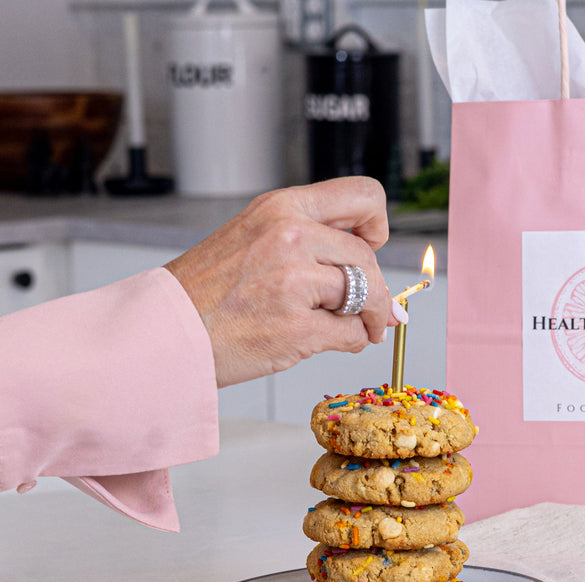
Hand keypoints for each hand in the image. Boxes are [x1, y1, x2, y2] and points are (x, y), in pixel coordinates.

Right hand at [164, 176, 407, 387]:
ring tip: (349, 327)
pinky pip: (352, 334)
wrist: (166, 330)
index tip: (370, 246)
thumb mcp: (254, 237)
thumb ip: (312, 242)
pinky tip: (327, 341)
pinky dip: (351, 342)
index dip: (376, 224)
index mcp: (282, 207)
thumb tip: (377, 269)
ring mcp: (293, 282)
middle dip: (377, 290)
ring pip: (366, 296)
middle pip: (367, 257)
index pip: (365, 195)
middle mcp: (290, 236)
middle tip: (371, 310)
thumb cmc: (208, 291)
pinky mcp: (296, 327)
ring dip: (367, 319)